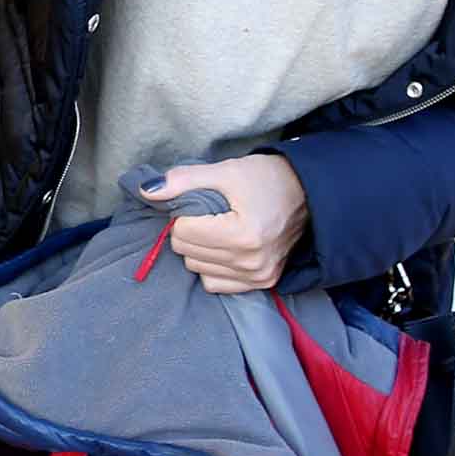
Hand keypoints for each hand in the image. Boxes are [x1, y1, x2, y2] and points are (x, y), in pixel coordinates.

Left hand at [145, 153, 309, 291]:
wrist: (308, 193)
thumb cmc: (266, 179)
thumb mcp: (225, 171)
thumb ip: (183, 181)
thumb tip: (146, 190)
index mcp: (243, 234)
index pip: (183, 232)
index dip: (184, 215)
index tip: (200, 204)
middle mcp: (251, 261)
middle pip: (187, 253)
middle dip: (189, 232)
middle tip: (208, 216)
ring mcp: (258, 276)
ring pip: (197, 269)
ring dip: (199, 250)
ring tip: (217, 230)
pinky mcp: (262, 283)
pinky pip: (215, 284)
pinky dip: (212, 267)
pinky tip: (224, 249)